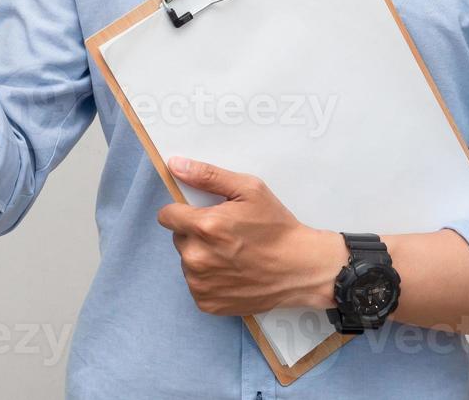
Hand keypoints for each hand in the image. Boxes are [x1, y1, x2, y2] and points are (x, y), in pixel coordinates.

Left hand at [156, 156, 344, 316]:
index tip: (202, 214)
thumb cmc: (277, 227)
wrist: (302, 268)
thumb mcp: (249, 190)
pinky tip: (232, 273)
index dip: (183, 211)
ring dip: (202, 256)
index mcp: (204, 227)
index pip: (167, 216)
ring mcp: (201, 284)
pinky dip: (209, 279)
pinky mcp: (207, 303)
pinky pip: (196, 284)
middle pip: (179, 238)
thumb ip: (207, 175)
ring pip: (187, 262)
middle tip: (226, 234)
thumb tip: (175, 164)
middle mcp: (197, 258)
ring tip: (232, 255)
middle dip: (196, 233)